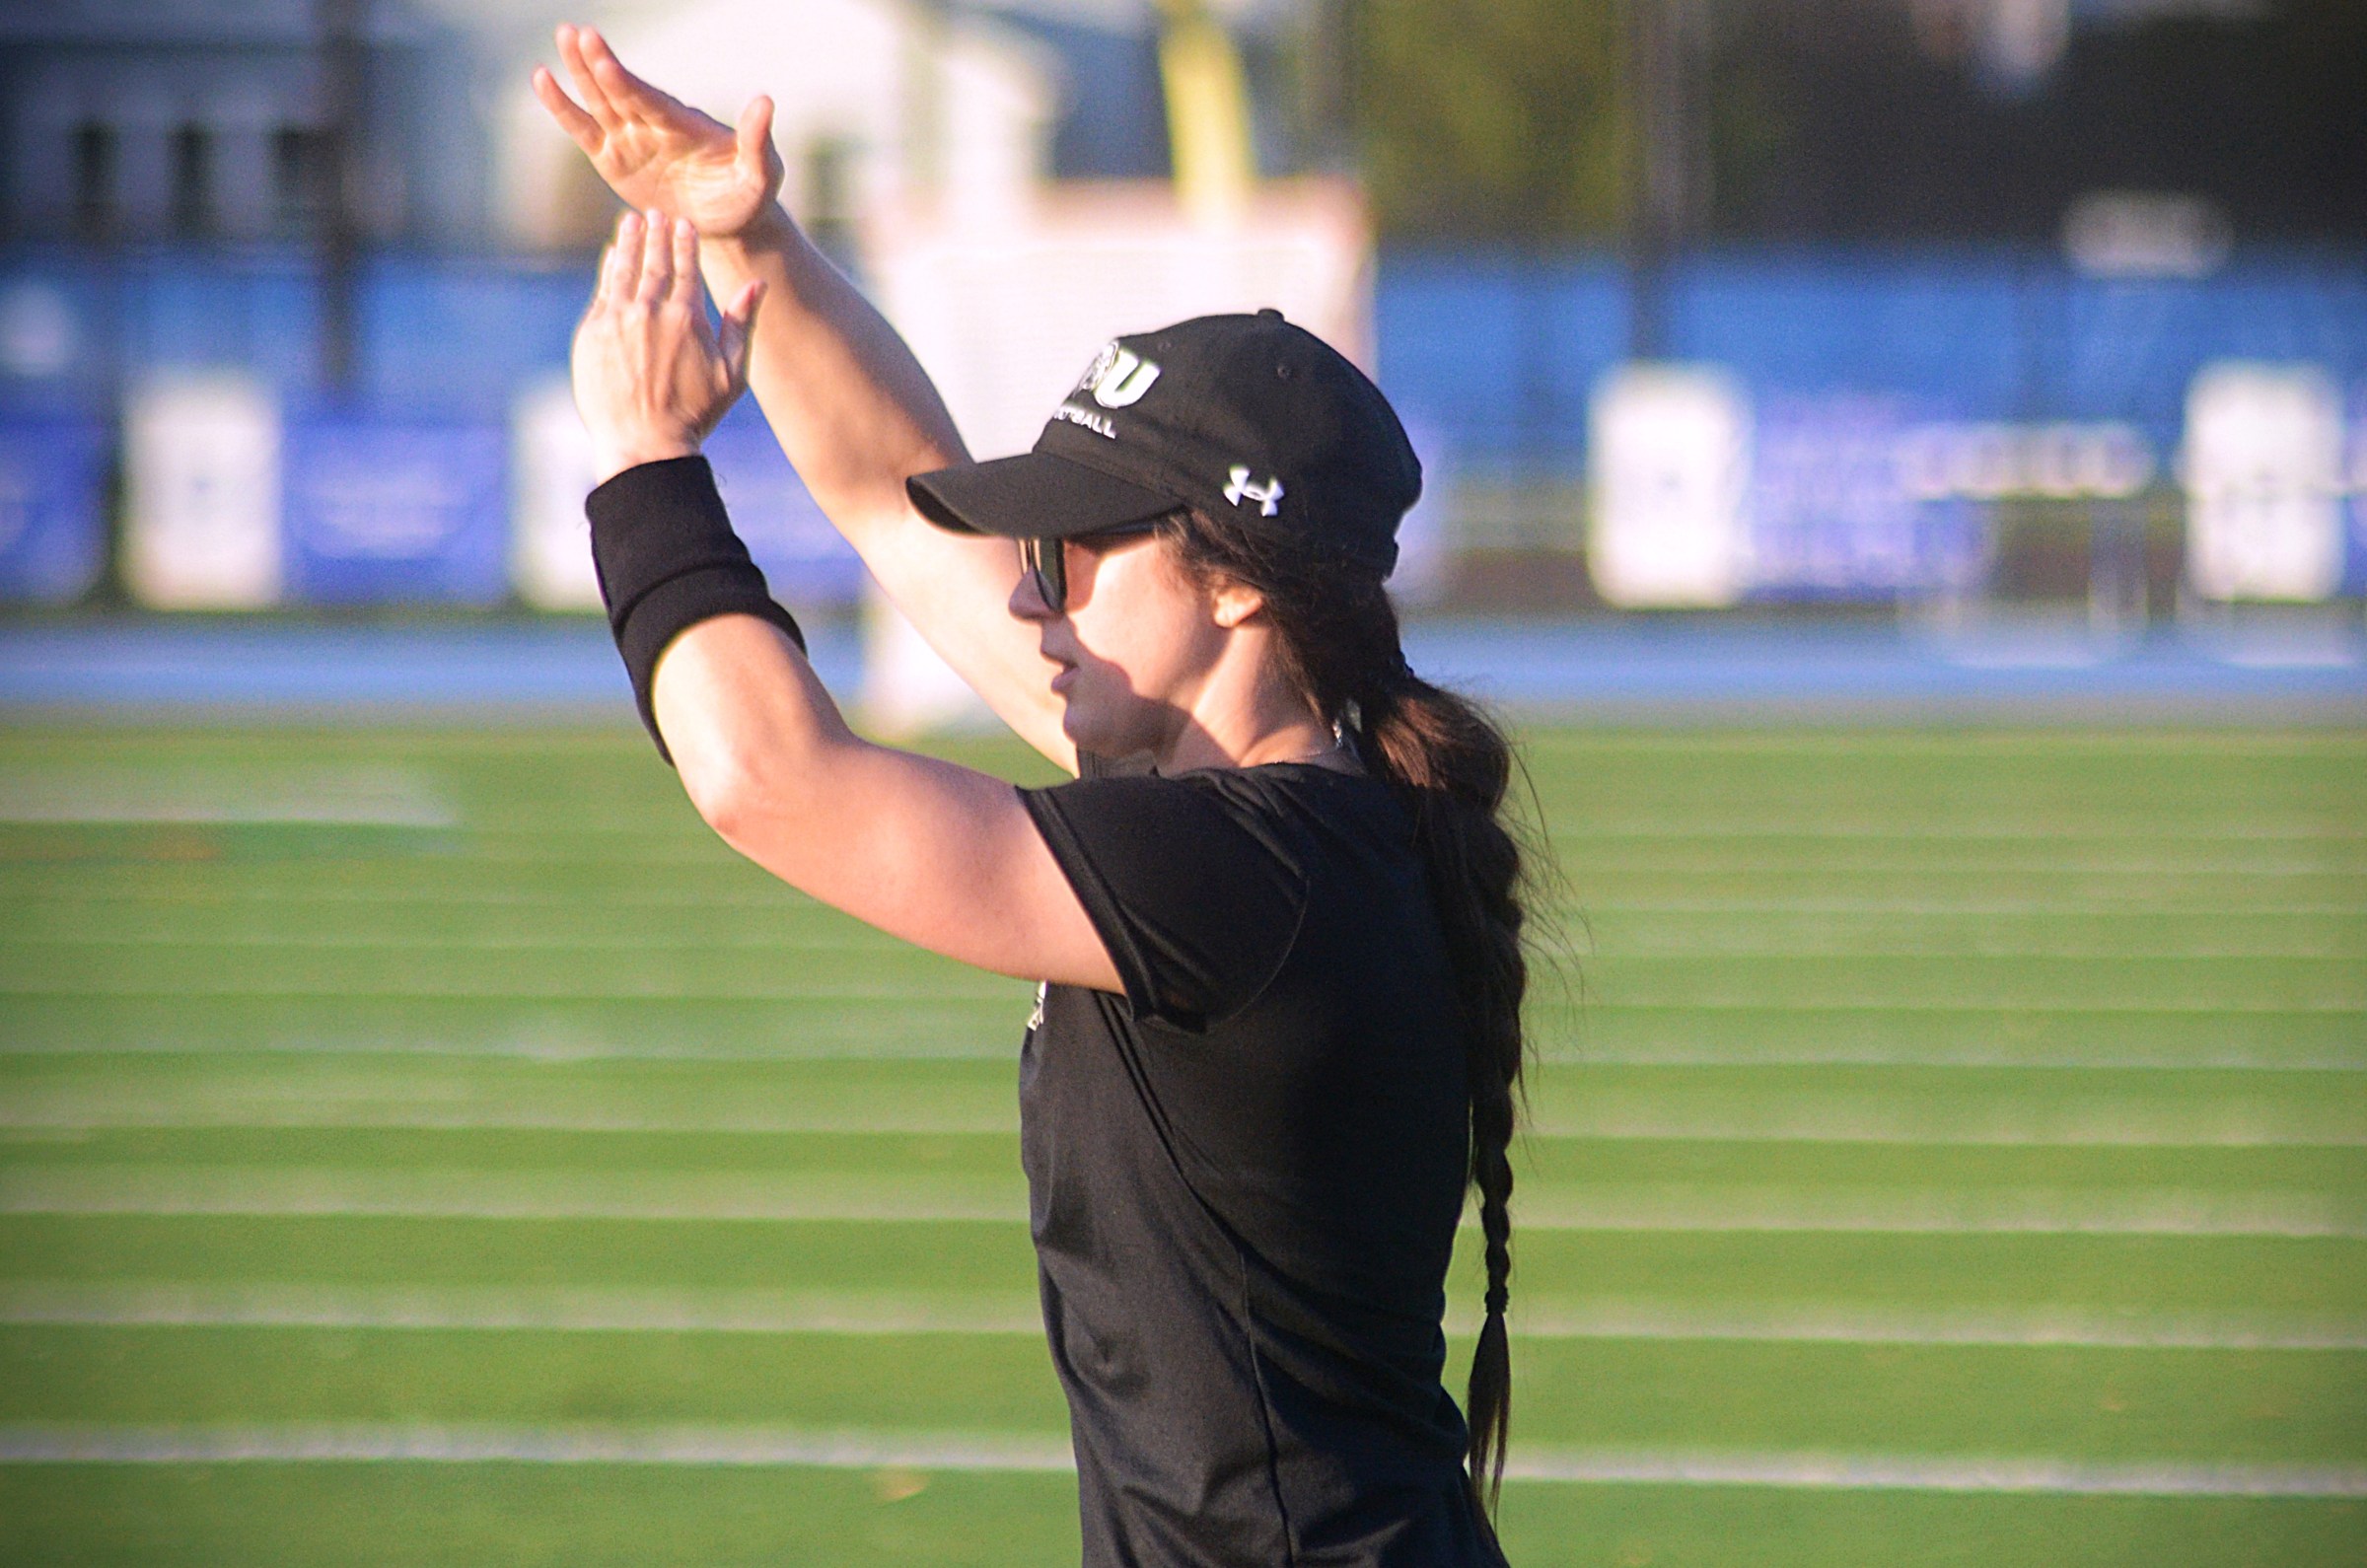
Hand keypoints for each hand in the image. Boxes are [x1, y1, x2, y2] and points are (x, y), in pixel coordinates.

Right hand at [534, 23, 783, 240]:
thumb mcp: (761, 172)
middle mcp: (653, 124)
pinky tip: (542, 79)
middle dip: (597, 65)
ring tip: (562, 37)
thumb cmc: (749, 194)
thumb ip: (756, 139)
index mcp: (683, 125)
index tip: (604, 58)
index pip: (649, 100)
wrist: (729, 221)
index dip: (625, 82)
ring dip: (579, 73)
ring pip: (599, 101)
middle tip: (573, 32)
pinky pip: (584, 130)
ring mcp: (631, 138)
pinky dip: (564, 108)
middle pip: (620, 91)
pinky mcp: (614, 159)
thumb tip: (766, 101)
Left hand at [572, 209, 764, 484]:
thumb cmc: (694, 413)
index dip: (684, 242)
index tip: (683, 223)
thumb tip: (759, 284)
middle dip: (655, 233)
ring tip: (631, 222)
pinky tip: (612, 255)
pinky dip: (609, 269)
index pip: (686, 267)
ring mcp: (618, 320)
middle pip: (653, 261)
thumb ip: (742, 323)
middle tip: (654, 212)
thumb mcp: (732, 372)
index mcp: (687, 319)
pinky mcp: (593, 333)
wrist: (643, 443)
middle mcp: (650, 312)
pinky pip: (603, 291)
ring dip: (628, 242)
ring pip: (624, 269)